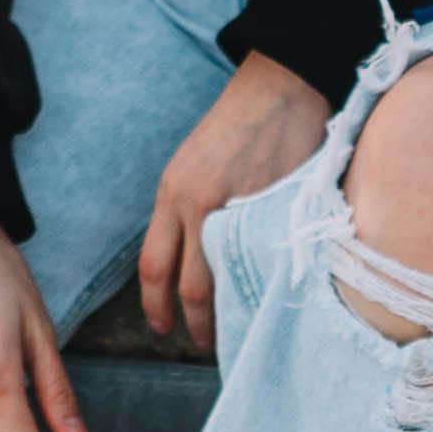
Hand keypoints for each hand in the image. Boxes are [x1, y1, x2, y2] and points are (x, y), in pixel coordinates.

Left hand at [139, 53, 329, 351]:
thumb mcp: (193, 166)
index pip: (154, 266)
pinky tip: (268, 301)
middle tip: (202, 343)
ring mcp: (237, 208)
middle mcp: (197, 205)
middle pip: (189, 285)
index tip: (161, 327)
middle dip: (193, 323)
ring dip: (227, 314)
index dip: (155, 306)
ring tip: (235, 332)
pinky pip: (263, 261)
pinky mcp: (274, 208)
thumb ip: (187, 212)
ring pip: (228, 280)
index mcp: (172, 194)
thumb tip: (190, 262)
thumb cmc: (237, 127)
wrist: (279, 88)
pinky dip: (263, 287)